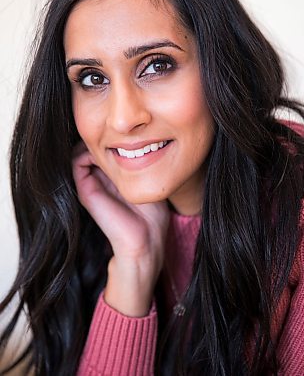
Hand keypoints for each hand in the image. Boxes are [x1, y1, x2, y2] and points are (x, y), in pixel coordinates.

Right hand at [72, 142, 169, 315]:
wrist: (145, 242)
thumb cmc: (152, 216)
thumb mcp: (148, 182)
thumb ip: (139, 165)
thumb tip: (135, 143)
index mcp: (112, 179)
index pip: (103, 150)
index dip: (111, 139)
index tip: (125, 136)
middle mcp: (99, 180)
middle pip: (91, 148)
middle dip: (102, 138)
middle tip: (116, 137)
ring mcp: (90, 185)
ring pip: (81, 151)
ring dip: (94, 142)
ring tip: (112, 143)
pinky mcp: (85, 192)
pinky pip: (76, 161)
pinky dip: (88, 150)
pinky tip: (107, 153)